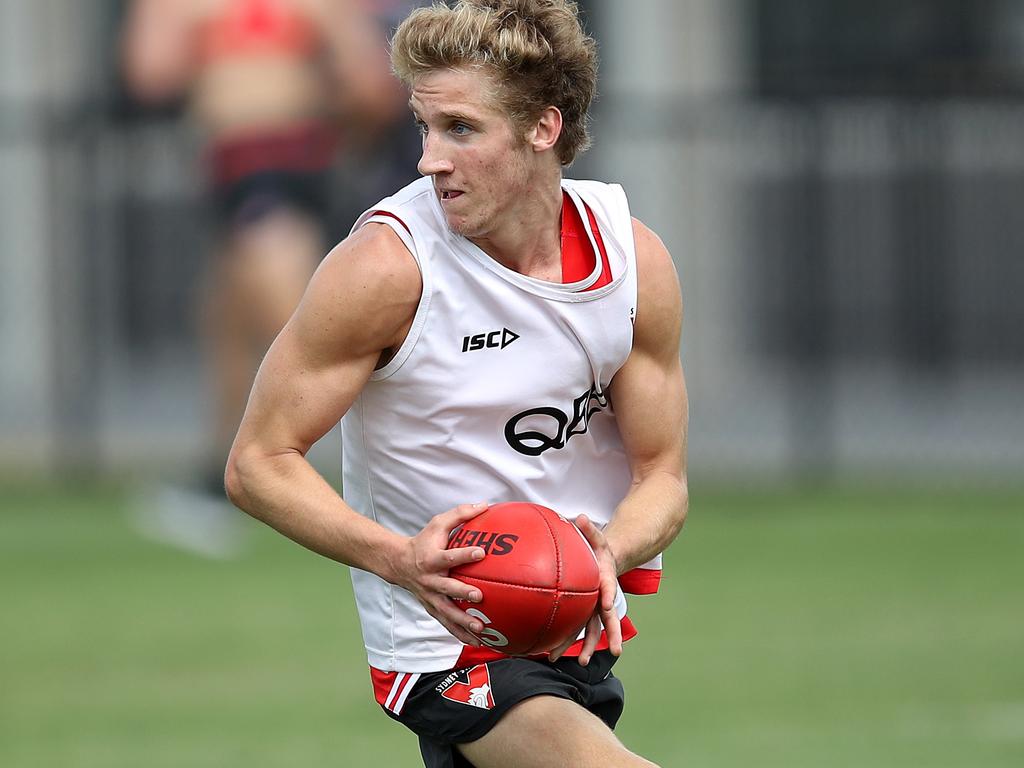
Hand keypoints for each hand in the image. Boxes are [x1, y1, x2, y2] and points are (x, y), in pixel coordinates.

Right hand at [389, 502, 489, 645]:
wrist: (398, 563)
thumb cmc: (424, 542)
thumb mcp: (438, 523)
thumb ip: (461, 514)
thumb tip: (485, 505)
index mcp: (432, 559)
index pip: (450, 556)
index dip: (465, 554)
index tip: (481, 552)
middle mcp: (431, 580)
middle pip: (447, 589)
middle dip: (462, 594)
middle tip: (479, 596)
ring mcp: (430, 597)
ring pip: (447, 612)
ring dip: (463, 622)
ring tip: (481, 630)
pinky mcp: (432, 608)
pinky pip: (446, 623)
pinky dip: (460, 634)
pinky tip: (477, 642)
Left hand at [548, 514, 622, 665]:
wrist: (607, 561)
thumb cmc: (599, 549)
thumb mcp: (596, 537)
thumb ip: (588, 529)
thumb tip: (579, 517)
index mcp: (605, 580)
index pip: (609, 589)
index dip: (608, 596)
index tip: (607, 604)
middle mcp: (602, 598)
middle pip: (608, 618)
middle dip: (612, 634)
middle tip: (616, 650)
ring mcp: (594, 608)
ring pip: (593, 629)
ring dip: (589, 646)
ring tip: (582, 662)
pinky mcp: (585, 612)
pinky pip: (578, 628)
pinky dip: (569, 641)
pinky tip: (554, 653)